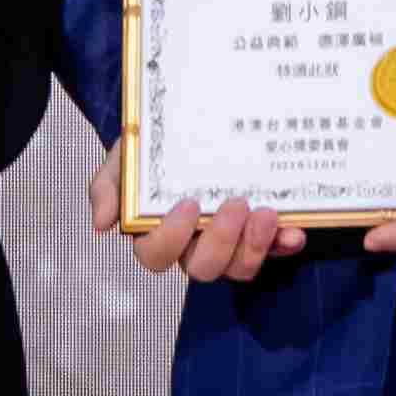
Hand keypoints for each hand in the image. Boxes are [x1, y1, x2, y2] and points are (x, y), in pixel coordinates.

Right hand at [108, 136, 297, 287]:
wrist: (187, 126)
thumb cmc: (154, 151)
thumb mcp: (125, 159)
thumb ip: (108, 187)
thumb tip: (101, 224)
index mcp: (157, 234)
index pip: (155, 255)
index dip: (171, 238)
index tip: (187, 205)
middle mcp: (192, 247)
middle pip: (203, 268)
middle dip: (221, 240)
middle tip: (236, 204)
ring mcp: (228, 245)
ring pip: (238, 269)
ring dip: (255, 246)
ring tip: (267, 212)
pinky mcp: (260, 237)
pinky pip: (274, 252)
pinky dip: (284, 244)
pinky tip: (294, 230)